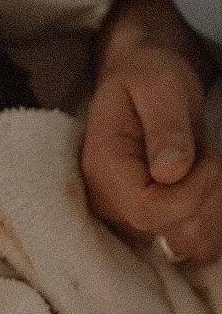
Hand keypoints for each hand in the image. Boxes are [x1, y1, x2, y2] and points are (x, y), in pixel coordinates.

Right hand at [81, 43, 221, 263]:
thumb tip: (171, 172)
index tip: (208, 159)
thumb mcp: (160, 87)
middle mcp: (106, 201)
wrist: (135, 81)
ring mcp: (121, 216)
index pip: (149, 211)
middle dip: (203, 194)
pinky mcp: (140, 222)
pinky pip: (182, 236)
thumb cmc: (146, 77)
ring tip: (197, 163)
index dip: (191, 194)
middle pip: (166, 227)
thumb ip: (166, 127)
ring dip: (207, 202)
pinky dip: (203, 212)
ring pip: (180, 236)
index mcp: (104, 168)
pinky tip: (199, 184)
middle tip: (204, 153)